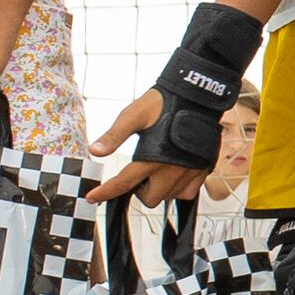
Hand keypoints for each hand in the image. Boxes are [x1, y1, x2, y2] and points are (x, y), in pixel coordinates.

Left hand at [89, 87, 199, 203]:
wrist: (196, 95)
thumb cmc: (163, 103)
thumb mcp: (133, 116)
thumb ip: (114, 136)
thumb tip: (94, 150)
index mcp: (152, 157)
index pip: (125, 183)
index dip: (106, 192)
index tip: (92, 198)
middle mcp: (172, 169)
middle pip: (150, 198)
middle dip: (140, 190)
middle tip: (138, 174)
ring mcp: (189, 171)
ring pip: (168, 197)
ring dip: (158, 189)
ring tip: (155, 172)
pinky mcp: (202, 169)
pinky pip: (187, 193)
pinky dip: (177, 190)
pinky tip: (172, 176)